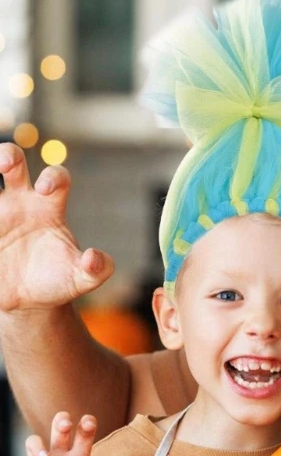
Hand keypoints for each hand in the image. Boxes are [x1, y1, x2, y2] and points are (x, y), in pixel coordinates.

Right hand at [0, 143, 112, 312]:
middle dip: (7, 155)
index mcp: (49, 208)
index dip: (54, 176)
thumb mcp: (80, 280)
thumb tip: (94, 258)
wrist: (29, 300)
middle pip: (12, 162)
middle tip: (5, 164)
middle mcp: (19, 202)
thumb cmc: (57, 282)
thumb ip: (96, 270)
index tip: (46, 188)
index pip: (56, 179)